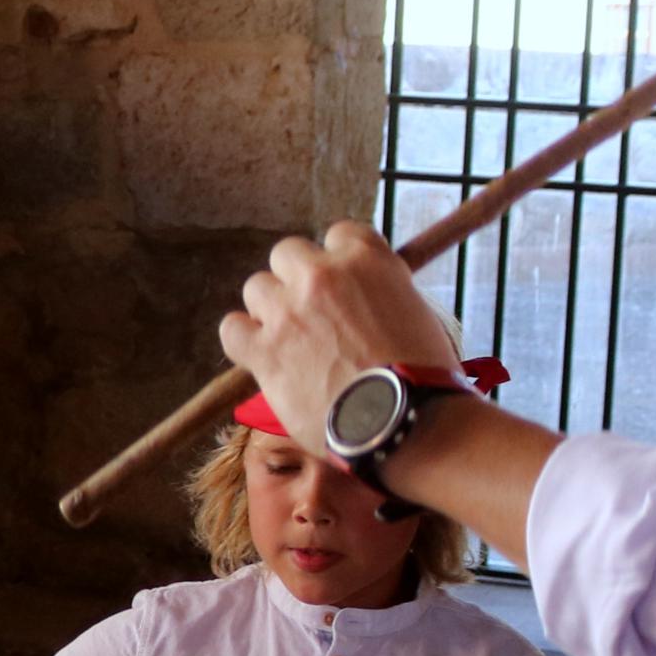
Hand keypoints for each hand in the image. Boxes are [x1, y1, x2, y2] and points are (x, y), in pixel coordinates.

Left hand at [216, 224, 464, 447]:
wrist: (406, 420)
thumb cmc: (424, 376)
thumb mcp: (416, 313)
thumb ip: (381, 294)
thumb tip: (363, 300)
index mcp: (368, 260)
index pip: (339, 234)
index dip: (338, 262)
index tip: (342, 286)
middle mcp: (323, 275)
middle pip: (288, 254)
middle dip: (297, 280)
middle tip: (312, 315)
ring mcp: (289, 311)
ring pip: (257, 288)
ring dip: (270, 310)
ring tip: (290, 341)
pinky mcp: (264, 349)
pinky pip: (232, 329)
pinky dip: (244, 340)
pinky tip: (261, 356)